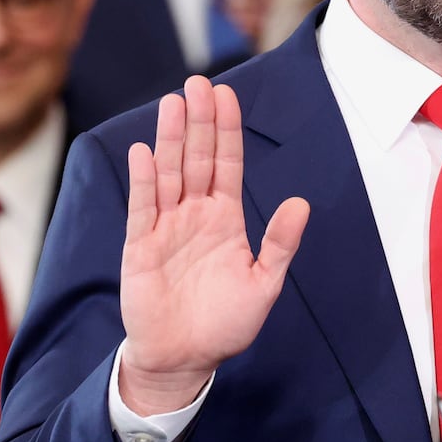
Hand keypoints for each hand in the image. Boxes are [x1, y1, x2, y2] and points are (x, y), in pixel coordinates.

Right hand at [118, 76, 309, 415]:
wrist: (186, 359)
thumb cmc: (225, 323)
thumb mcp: (264, 282)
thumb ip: (280, 243)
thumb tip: (300, 203)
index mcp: (225, 219)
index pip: (226, 164)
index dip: (227, 130)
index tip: (226, 95)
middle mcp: (194, 215)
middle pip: (197, 159)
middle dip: (200, 121)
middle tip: (198, 82)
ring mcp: (166, 228)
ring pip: (170, 174)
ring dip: (172, 139)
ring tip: (174, 103)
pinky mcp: (141, 247)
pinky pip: (143, 208)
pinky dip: (145, 180)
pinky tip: (145, 151)